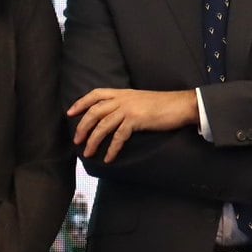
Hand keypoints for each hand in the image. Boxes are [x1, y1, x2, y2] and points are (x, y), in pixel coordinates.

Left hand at [68, 87, 198, 162]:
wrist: (181, 105)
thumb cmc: (162, 105)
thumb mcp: (139, 100)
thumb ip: (125, 104)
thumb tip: (112, 116)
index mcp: (122, 93)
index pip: (95, 94)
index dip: (80, 103)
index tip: (70, 113)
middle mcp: (122, 99)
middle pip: (94, 111)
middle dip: (83, 126)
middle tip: (76, 140)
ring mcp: (128, 109)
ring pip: (103, 125)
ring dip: (93, 141)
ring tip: (88, 153)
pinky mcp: (136, 120)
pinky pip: (119, 136)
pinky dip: (112, 148)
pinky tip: (108, 158)